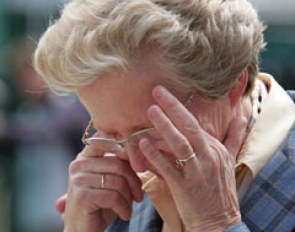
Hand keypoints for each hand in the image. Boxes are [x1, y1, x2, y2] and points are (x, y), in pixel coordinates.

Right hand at [63, 145, 142, 231]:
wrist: (83, 230)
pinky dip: (124, 208)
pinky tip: (125, 214)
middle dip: (134, 181)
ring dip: (129, 198)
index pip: (104, 139)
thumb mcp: (111, 180)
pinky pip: (113, 197)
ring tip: (130, 206)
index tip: (138, 160)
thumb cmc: (101, 203)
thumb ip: (119, 164)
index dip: (124, 146)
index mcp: (85, 157)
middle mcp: (79, 164)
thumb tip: (140, 151)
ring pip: (117, 182)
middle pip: (118, 164)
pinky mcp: (82, 196)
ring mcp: (78, 179)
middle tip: (139, 195)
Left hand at [139, 86, 246, 230]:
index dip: (179, 108)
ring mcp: (198, 172)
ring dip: (164, 126)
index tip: (165, 95)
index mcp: (216, 149)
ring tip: (150, 111)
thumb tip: (243, 115)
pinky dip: (156, 155)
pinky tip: (143, 144)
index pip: (196, 123)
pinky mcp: (185, 187)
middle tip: (157, 91)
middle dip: (173, 107)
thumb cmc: (219, 189)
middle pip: (190, 127)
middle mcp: (209, 157)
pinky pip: (169, 167)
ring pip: (180, 144)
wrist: (219, 222)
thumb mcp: (229, 160)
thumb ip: (233, 136)